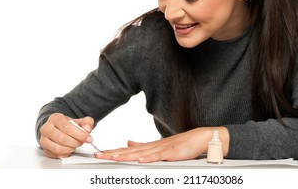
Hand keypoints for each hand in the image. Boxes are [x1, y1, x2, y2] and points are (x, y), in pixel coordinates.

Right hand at [39, 113, 94, 158]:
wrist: (59, 129)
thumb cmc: (69, 125)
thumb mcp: (79, 121)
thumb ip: (87, 122)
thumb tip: (87, 128)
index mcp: (55, 118)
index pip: (67, 127)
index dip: (79, 134)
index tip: (88, 138)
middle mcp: (47, 128)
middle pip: (62, 138)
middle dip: (75, 142)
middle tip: (81, 142)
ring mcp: (44, 139)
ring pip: (58, 148)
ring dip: (70, 149)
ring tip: (75, 145)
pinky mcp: (45, 149)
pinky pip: (56, 155)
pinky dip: (66, 154)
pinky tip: (70, 149)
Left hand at [94, 127, 228, 162]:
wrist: (200, 138)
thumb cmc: (182, 144)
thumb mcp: (160, 146)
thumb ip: (144, 146)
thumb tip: (129, 143)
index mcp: (150, 146)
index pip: (128, 149)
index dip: (114, 151)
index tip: (100, 153)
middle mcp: (153, 146)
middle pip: (130, 151)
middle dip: (113, 153)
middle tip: (98, 155)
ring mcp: (162, 149)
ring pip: (141, 153)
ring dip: (125, 155)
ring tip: (111, 156)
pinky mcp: (172, 153)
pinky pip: (158, 156)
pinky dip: (148, 158)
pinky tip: (139, 160)